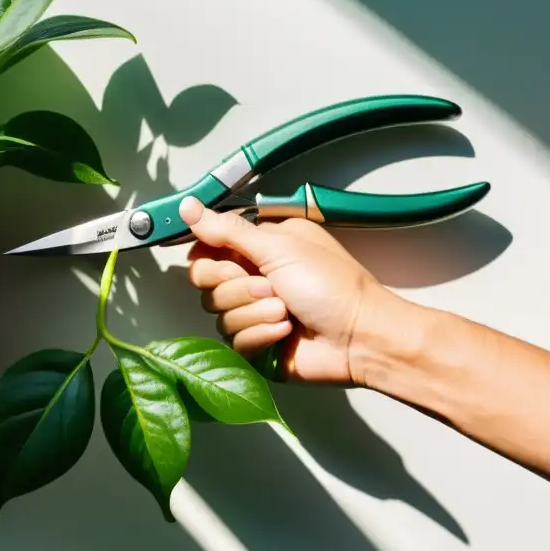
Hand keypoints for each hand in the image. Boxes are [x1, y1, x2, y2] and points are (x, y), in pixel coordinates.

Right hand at [178, 196, 430, 385]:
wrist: (361, 337)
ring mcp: (253, 312)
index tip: (229, 262)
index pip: (206, 248)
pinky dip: (260, 335)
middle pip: (205, 282)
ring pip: (218, 313)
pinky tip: (285, 332)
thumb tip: (188, 207)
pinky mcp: (256, 343)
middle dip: (236, 286)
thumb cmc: (334, 287)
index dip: (208, 257)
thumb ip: (228, 230)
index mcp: (259, 248)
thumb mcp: (280, 247)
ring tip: (286, 311)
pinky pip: (233, 341)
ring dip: (254, 312)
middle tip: (270, 286)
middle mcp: (252, 277)